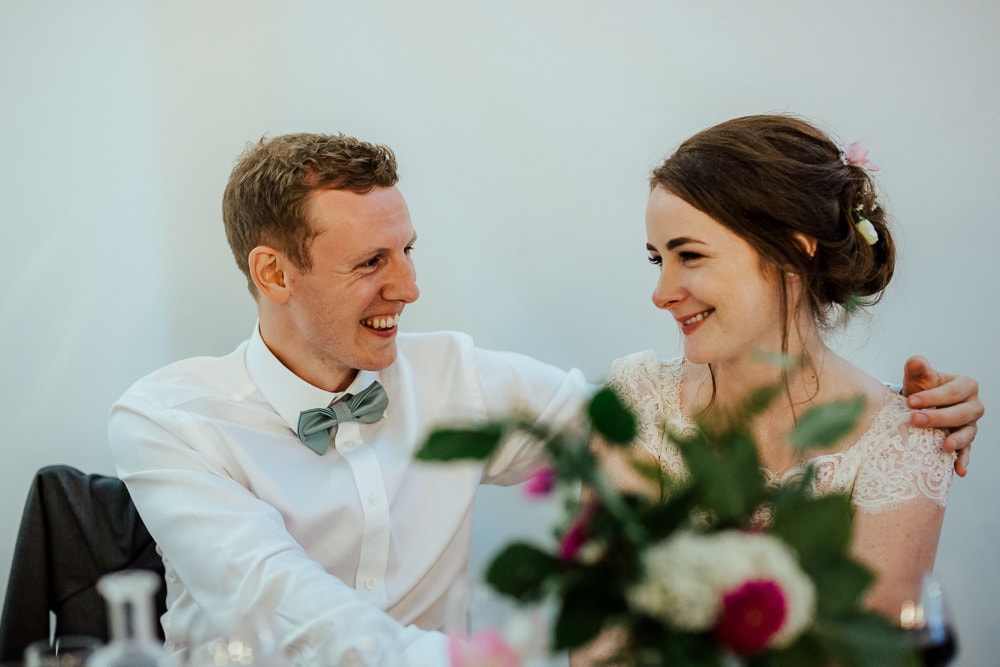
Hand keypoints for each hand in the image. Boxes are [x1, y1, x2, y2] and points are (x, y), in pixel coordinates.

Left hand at [902, 355, 983, 476]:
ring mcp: (970, 425)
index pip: (953, 392)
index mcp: (966, 386)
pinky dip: (963, 460)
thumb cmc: (920, 387)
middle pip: (962, 413)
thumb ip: (917, 367)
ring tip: (944, 445)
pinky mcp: (964, 442)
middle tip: (915, 420)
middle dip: (939, 418)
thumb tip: (916, 362)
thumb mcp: (917, 376)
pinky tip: (959, 470)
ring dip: (957, 440)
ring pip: (968, 433)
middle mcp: (973, 406)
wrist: (918, 405)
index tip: (910, 402)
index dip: (933, 397)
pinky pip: (967, 452)